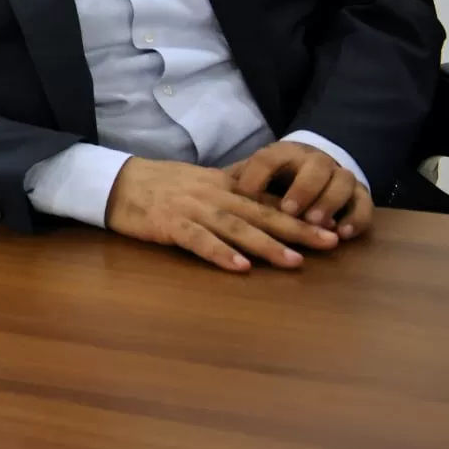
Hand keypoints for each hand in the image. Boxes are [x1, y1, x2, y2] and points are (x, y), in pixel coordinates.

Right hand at [106, 157, 343, 272]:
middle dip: (297, 228)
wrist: (116, 181)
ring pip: (236, 227)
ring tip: (294, 261)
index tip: (332, 225)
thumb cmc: (158, 185)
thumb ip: (230, 192)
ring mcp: (191, 209)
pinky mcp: (169, 224)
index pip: (268, 200)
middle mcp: (213, 195)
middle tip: (330, 242)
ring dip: (266, 244)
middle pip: (261, 213)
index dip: (301, 214)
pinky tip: (239, 267)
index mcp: (222, 185)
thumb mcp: (199, 182)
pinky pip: (198, 240)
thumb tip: (265, 203)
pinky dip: (220, 253)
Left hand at [227, 140, 374, 240]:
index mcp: (282, 153)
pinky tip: (343, 234)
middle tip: (290, 211)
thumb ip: (233, 185)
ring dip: (329, 202)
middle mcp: (314, 160)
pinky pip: (364, 202)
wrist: (313, 167)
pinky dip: (356, 217)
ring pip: (342, 181)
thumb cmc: (273, 180)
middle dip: (303, 189)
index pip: (268, 159)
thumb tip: (199, 197)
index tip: (245, 196)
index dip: (257, 176)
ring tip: (318, 223)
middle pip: (313, 167)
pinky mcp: (360, 193)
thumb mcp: (251, 178)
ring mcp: (340, 174)